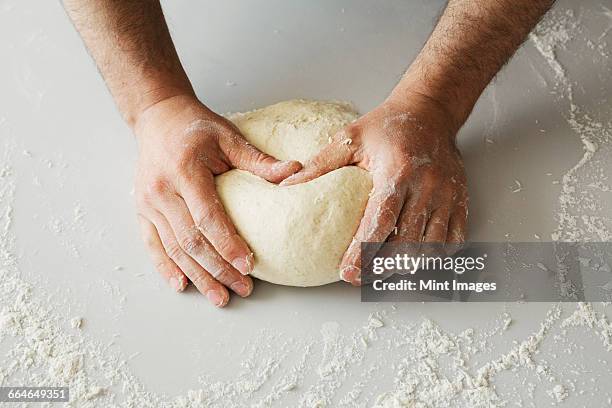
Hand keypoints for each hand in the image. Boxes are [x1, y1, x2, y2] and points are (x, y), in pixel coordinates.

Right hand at [134, 95, 300, 305]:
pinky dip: (166, 267)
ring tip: (220, 296)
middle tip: (242, 288)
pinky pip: (152, 245)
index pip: (207, 216)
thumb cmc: (196, 127)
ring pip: (173, 248)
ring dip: (198, 276)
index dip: (228, 244)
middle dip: (218, 269)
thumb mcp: (228, 136)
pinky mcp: (141, 210)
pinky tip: (182, 285)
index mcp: (184, 171)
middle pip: (191, 240)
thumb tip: (295, 172)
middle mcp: (161, 190)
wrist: (158, 117)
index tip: (248, 266)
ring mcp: (148, 202)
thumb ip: (258, 160)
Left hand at [281, 92, 467, 285]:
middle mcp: (426, 185)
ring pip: (431, 246)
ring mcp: (446, 194)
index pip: (381, 221)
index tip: (347, 271)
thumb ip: (319, 165)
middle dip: (383, 267)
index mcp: (397, 170)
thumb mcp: (349, 138)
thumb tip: (287, 184)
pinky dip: (435, 255)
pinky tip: (416, 257)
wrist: (430, 111)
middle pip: (407, 241)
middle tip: (361, 277)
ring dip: (408, 264)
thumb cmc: (388, 125)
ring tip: (384, 271)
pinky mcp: (459, 199)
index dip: (363, 251)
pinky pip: (454, 239)